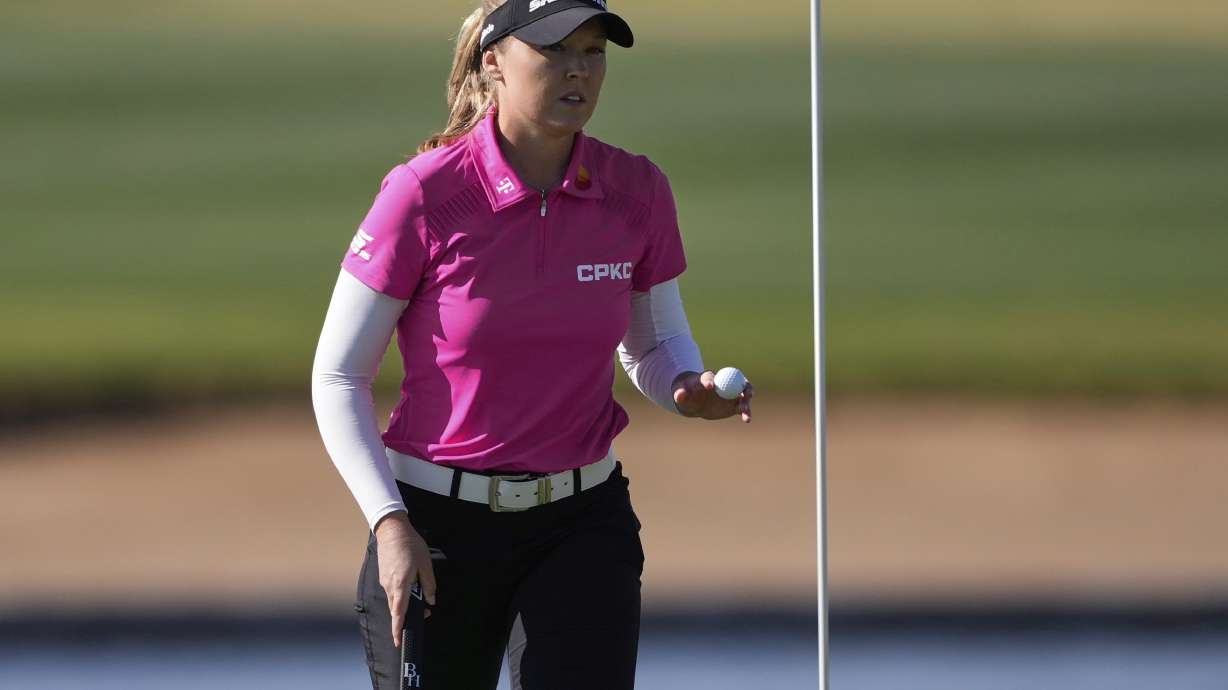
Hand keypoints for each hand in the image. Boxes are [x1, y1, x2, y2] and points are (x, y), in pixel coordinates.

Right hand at [373, 511, 436, 646]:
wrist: (391, 530)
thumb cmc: (410, 545)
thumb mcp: (425, 564)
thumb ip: (429, 584)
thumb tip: (431, 600)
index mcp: (401, 584)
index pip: (399, 613)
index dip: (398, 628)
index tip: (398, 641)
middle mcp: (390, 586)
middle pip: (397, 609)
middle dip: (407, 616)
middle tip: (424, 613)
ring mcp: (384, 581)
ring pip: (395, 600)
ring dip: (405, 604)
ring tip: (420, 596)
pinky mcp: (383, 576)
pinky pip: (392, 591)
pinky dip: (401, 595)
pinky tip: (410, 585)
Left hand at [672, 370, 753, 421]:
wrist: (695, 401)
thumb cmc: (687, 393)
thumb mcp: (680, 393)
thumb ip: (680, 394)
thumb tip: (680, 394)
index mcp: (708, 377)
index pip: (709, 376)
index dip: (710, 380)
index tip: (710, 386)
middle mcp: (723, 382)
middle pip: (735, 380)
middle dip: (741, 384)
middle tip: (743, 392)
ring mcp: (731, 392)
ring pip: (743, 393)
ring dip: (747, 398)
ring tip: (745, 408)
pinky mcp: (734, 404)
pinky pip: (742, 407)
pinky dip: (745, 412)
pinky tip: (747, 419)